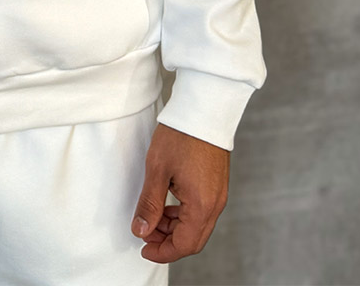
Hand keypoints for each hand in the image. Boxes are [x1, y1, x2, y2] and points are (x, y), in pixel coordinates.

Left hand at [131, 122, 228, 262]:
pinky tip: (167, 204)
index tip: (144, 248)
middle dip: (167, 241)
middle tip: (144, 232)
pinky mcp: (217, 185)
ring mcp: (218, 195)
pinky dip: (183, 215)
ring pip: (197, 226)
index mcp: (202, 205)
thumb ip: (149, 204)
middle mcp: (215, 204)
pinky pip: (201, 211)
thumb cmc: (180, 135)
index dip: (162, 251)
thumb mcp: (157, 169)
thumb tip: (140, 230)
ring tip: (152, 215)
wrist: (203, 109)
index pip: (184, 245)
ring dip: (174, 227)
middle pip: (193, 240)